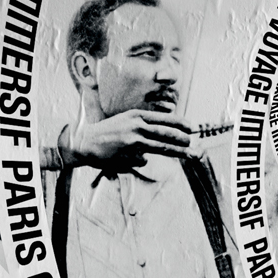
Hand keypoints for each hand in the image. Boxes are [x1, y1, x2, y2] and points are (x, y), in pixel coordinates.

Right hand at [66, 110, 191, 169]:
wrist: (85, 142)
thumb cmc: (107, 131)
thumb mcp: (126, 120)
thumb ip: (143, 124)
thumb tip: (164, 132)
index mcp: (136, 115)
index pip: (163, 119)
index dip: (179, 123)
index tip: (191, 127)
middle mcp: (137, 127)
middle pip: (166, 134)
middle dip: (183, 139)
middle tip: (193, 142)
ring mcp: (134, 143)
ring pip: (161, 148)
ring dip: (178, 151)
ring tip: (190, 153)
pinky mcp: (129, 157)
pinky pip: (142, 161)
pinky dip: (138, 161)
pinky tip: (125, 158)